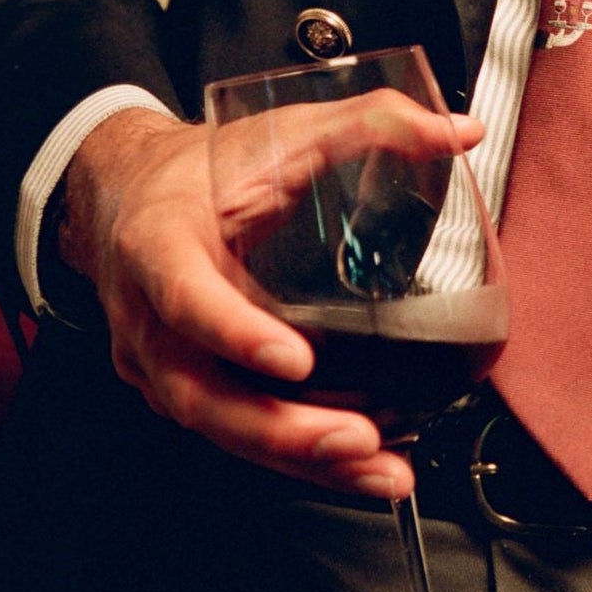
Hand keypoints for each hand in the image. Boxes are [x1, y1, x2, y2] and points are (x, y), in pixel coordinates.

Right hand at [59, 98, 483, 497]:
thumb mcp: (282, 130)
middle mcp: (148, 316)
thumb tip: (459, 132)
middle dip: (282, 428)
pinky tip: (358, 464)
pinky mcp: (184, 390)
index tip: (296, 359)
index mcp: (158, 243)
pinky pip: (236, 431)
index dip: (236, 333)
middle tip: (356, 440)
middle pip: (202, 392)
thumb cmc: (204, 167)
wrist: (131, 193)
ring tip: (379, 469)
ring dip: (300, 458)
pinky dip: (296, 456)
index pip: (186, 297)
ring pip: (222, 426)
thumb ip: (373, 122)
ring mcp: (159, 363)